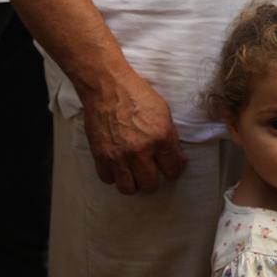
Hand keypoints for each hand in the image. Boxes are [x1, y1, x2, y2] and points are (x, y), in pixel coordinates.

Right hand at [79, 68, 187, 194]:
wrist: (108, 87)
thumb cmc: (137, 95)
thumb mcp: (164, 112)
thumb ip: (170, 138)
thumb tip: (176, 158)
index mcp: (161, 137)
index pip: (173, 170)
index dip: (174, 170)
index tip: (171, 168)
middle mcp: (140, 150)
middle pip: (150, 185)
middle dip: (154, 180)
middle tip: (152, 171)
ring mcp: (119, 156)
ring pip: (128, 189)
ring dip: (133, 183)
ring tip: (135, 173)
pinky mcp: (101, 156)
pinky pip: (108, 179)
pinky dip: (114, 176)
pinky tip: (118, 166)